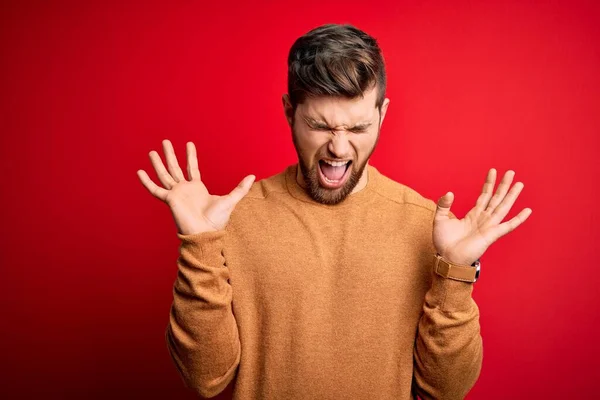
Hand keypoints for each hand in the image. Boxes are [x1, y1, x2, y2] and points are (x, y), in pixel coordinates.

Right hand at [137, 139, 254, 234]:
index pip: (192, 168)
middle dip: (170, 155)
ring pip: (164, 175)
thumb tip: (253, 176)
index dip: (190, 156)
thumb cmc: (218, 220)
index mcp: (197, 188)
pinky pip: (155, 190)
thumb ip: (241, 188)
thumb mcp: (231, 200)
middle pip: (175, 168)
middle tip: (165, 142)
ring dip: (158, 163)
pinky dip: (147, 182)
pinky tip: (140, 172)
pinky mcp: (169, 200)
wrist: (206, 232)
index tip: (188, 144)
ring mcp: (176, 194)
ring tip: (152, 151)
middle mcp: (185, 190)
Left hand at [433, 168, 531, 265]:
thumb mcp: (440, 219)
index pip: (484, 195)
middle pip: (496, 198)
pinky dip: (518, 219)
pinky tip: (527, 211)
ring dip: (511, 196)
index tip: (493, 171)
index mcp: (473, 215)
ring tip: (520, 184)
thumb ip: (444, 205)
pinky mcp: (491, 235)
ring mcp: (489, 226)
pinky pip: (508, 226)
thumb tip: (449, 193)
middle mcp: (484, 219)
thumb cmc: (444, 242)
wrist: (447, 258)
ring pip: (503, 207)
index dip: (489, 183)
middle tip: (511, 172)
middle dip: (503, 185)